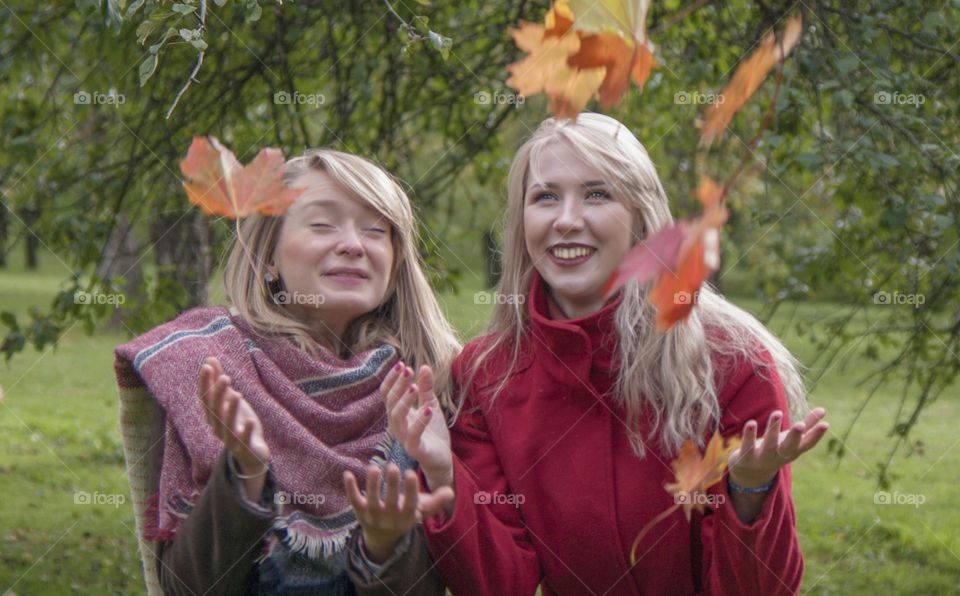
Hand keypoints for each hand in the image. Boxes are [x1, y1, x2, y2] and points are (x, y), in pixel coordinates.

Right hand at [198, 357, 270, 488]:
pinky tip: (250, 420)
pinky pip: (242, 440)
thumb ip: (218, 381)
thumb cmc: (239, 421)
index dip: (205, 383)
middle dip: (218, 394)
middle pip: (214, 410)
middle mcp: (217, 426)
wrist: (251, 452)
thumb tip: (209, 359)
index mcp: (213, 414)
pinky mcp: (243, 448)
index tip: (207, 366)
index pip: (204, 397)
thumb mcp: (230, 399)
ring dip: (231, 410)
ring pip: (226, 425)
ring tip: (238, 394)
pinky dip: (245, 431)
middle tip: (225, 377)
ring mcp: (229, 438)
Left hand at [343, 464, 453, 563]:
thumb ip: (436, 501)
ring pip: (372, 500)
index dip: (410, 490)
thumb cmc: (405, 515)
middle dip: (392, 485)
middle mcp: (390, 518)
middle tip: (393, 466)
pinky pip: (354, 500)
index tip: (411, 473)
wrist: (382, 537)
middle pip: (390, 502)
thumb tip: (450, 491)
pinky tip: (347, 474)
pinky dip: (350, 488)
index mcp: (407, 517)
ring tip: (375, 467)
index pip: (410, 504)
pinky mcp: (360, 511)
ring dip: (372, 485)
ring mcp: (373, 515)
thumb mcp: (421, 510)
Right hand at [382, 361, 453, 489]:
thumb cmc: (433, 432)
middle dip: (398, 385)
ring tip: (414, 387)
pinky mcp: (415, 449)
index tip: (401, 364)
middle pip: (390, 402)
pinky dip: (420, 421)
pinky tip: (428, 409)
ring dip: (404, 401)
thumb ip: (426, 388)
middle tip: (408, 370)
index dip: (391, 379)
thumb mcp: (431, 405)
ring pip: (396, 418)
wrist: (442, 459)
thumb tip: (424, 366)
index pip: (387, 394)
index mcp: (399, 413)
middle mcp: (397, 425)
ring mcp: (404, 437)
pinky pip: (413, 435)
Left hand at [728, 407, 828, 487]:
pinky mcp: (746, 457)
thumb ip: (806, 426)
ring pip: (769, 445)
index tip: (826, 424)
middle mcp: (779, 456)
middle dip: (795, 436)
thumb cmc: (775, 451)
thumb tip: (823, 409)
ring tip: (777, 412)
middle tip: (800, 424)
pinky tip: (751, 423)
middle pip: (789, 447)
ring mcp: (763, 458)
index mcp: (792, 451)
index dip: (816, 436)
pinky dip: (749, 436)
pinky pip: (747, 446)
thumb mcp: (790, 439)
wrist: (750, 475)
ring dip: (772, 430)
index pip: (807, 444)